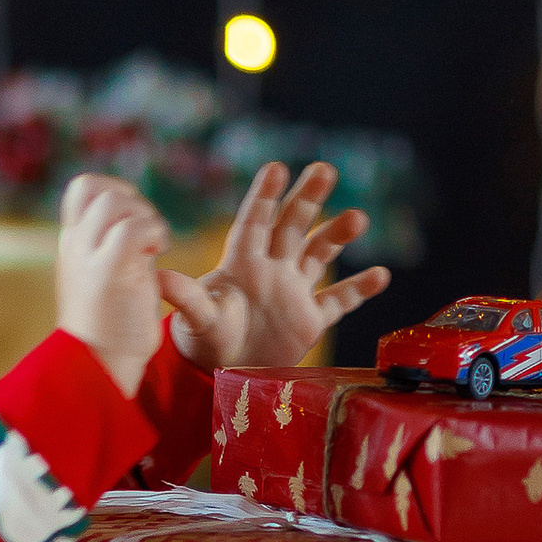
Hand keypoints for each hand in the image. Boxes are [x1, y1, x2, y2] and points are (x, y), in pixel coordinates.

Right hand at [56, 171, 169, 398]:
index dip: (114, 192)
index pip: (83, 188)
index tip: (135, 224)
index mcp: (74, 244)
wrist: (99, 367)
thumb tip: (141, 229)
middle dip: (132, 201)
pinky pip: (131, 228)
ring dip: (144, 218)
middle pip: (94, 186)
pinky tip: (157, 255)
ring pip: (113, 202)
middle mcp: (76, 245)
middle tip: (146, 237)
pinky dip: (152, 233)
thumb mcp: (108, 277)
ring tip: (153, 249)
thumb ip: (115, 249)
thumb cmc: (111, 329)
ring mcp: (88, 257)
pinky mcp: (109, 272)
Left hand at [160, 160, 391, 372]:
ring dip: (337, 236)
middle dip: (307, 198)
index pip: (254, 222)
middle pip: (292, 226)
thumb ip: (186, 296)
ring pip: (319, 254)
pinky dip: (359, 289)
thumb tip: (161, 275)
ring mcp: (293, 291)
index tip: (276, 167)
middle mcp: (271, 269)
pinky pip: (339, 300)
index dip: (264, 196)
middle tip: (324, 169)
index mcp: (242, 263)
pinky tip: (380, 275)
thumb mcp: (196, 316)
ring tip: (358, 218)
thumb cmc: (203, 340)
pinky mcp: (310, 319)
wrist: (222, 373)